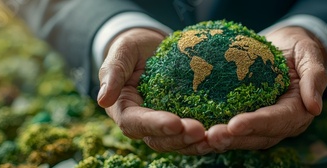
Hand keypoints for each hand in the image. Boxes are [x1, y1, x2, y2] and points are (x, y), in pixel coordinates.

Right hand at [96, 28, 209, 154]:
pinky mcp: (182, 122)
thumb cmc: (135, 48)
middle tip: (201, 131)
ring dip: (196, 144)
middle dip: (180, 138)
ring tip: (216, 138)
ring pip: (178, 143)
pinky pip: (193, 135)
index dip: (155, 125)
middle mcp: (143, 123)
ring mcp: (163, 125)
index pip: (135, 123)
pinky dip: (207, 138)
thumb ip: (113, 73)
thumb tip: (103, 99)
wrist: (153, 48)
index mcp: (124, 109)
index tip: (175, 122)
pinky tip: (224, 134)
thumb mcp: (122, 51)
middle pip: (158, 140)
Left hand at [206, 27, 326, 150]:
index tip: (235, 125)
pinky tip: (197, 133)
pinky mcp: (248, 118)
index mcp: (298, 110)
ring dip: (223, 141)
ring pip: (243, 138)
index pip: (278, 120)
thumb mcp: (310, 54)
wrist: (284, 47)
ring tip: (201, 140)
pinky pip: (233, 130)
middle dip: (235, 138)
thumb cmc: (298, 48)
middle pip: (258, 137)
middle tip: (211, 136)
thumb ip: (315, 77)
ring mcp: (263, 124)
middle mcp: (281, 123)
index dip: (257, 124)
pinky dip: (216, 133)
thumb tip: (315, 108)